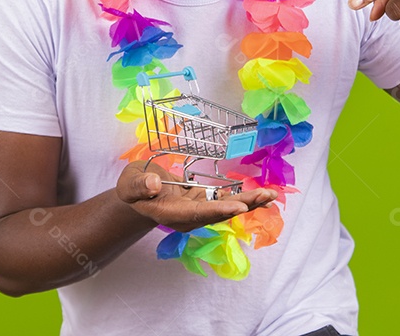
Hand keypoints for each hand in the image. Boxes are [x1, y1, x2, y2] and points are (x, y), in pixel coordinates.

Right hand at [115, 160, 276, 231]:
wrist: (137, 196)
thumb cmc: (132, 188)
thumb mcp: (128, 184)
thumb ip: (138, 185)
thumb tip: (153, 183)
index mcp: (170, 214)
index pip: (197, 214)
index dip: (218, 210)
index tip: (238, 207)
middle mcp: (188, 217)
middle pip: (218, 213)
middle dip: (243, 205)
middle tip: (266, 196)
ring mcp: (197, 211)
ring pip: (225, 208)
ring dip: (248, 202)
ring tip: (271, 195)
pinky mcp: (203, 202)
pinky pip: (225, 201)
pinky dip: (243, 197)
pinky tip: (260, 194)